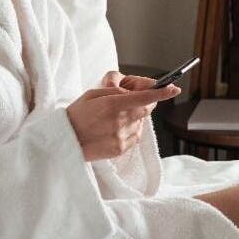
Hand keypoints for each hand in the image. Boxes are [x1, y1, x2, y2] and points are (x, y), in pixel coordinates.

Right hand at [66, 82, 180, 161]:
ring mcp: (120, 137)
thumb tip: (132, 95)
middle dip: (145, 104)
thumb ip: (115, 92)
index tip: (173, 88)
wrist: (64, 141)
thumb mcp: (92, 94)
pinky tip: (114, 130)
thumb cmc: (76, 114)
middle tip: (132, 102)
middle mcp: (119, 121)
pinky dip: (130, 130)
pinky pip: (135, 136)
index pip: (144, 97)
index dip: (161, 92)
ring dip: (134, 118)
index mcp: (112, 104)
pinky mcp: (120, 149)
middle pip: (146, 110)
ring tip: (113, 120)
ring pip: (140, 123)